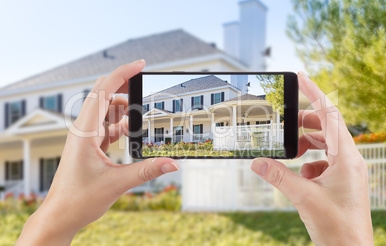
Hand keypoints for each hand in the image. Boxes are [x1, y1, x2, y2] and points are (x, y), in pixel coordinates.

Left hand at [17, 60, 178, 245]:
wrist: (61, 215)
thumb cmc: (78, 199)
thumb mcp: (117, 183)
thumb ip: (147, 170)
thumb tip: (173, 163)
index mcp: (84, 131)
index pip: (103, 91)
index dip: (122, 74)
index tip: (140, 65)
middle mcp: (83, 129)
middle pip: (104, 96)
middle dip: (126, 88)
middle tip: (146, 87)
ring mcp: (85, 136)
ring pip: (106, 110)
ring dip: (125, 109)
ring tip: (142, 117)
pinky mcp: (89, 145)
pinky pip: (106, 125)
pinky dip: (121, 124)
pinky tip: (131, 132)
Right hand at [251, 72, 372, 244]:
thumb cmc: (338, 228)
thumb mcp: (303, 197)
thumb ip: (278, 176)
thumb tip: (256, 162)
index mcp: (347, 158)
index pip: (330, 115)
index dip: (315, 94)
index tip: (301, 77)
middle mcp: (349, 161)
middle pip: (326, 128)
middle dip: (304, 124)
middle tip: (285, 124)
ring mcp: (346, 171)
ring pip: (324, 145)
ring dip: (305, 145)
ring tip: (289, 152)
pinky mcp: (341, 181)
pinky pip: (323, 161)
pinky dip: (308, 162)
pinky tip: (300, 175)